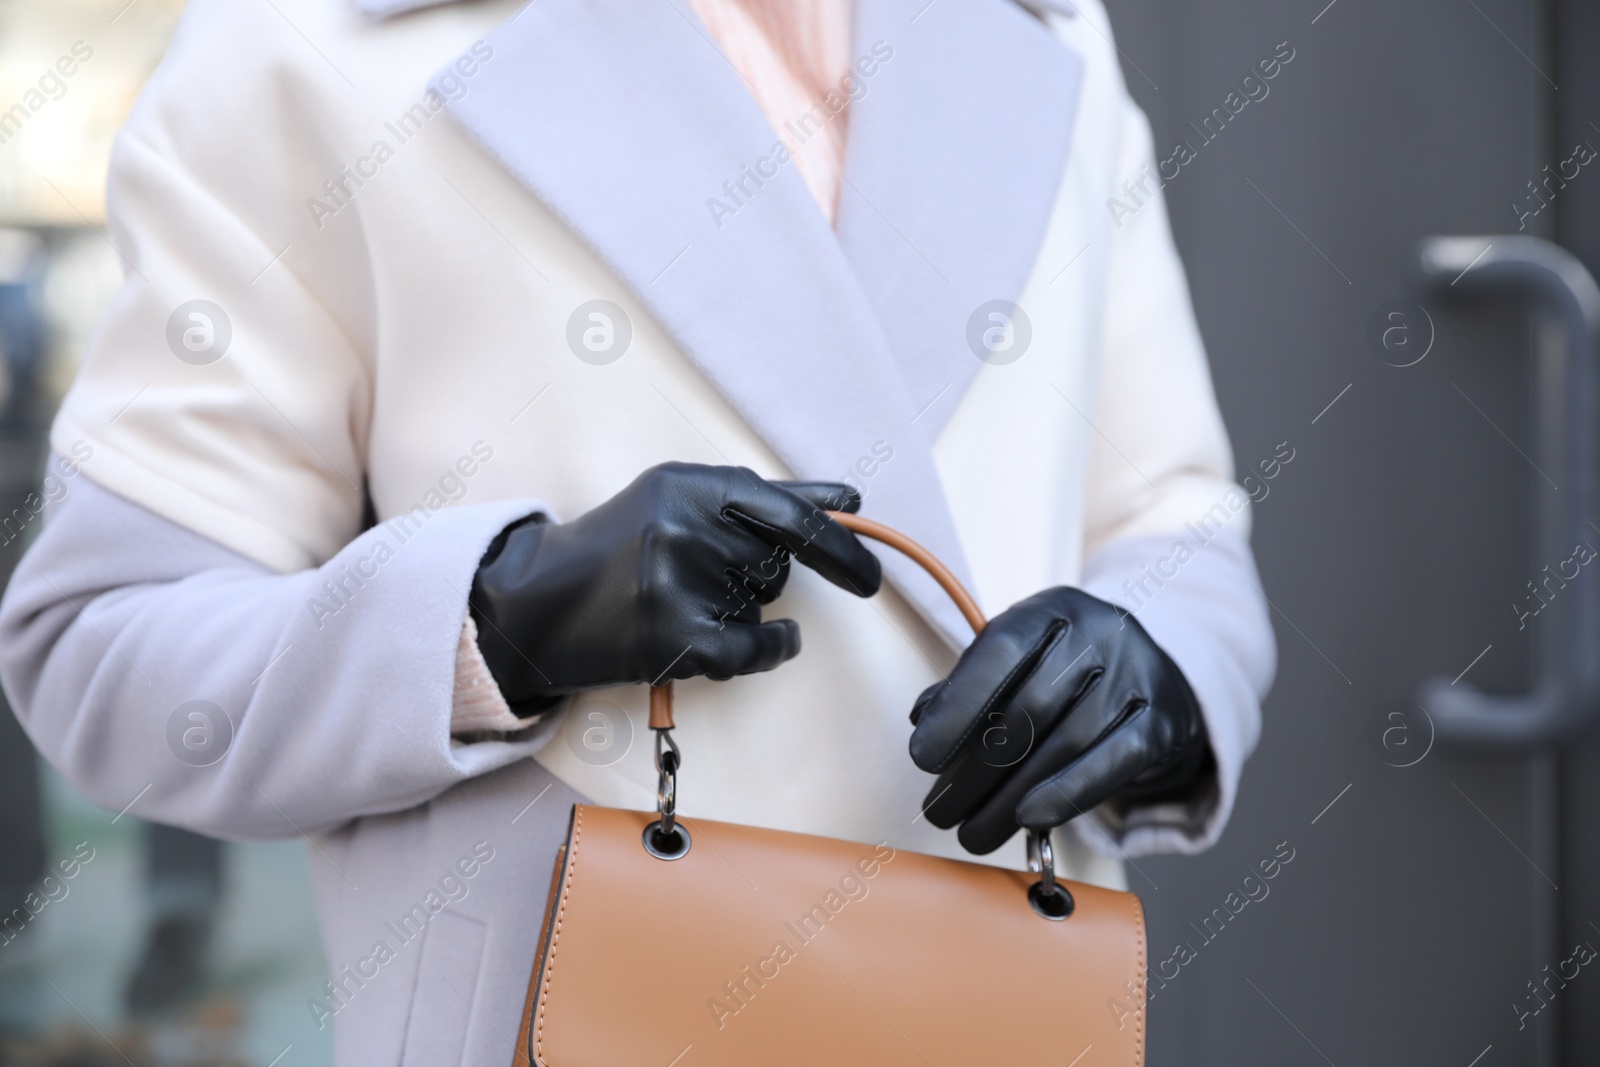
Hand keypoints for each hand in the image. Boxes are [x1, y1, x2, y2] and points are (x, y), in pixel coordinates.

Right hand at [469, 462, 880, 712]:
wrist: (537, 604)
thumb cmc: (620, 545)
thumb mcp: (681, 499)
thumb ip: (767, 499)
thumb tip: (853, 501)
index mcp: (686, 482)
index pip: (789, 514)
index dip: (840, 545)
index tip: (870, 575)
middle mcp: (681, 527)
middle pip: (778, 565)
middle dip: (759, 577)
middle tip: (701, 576)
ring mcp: (674, 584)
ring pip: (763, 606)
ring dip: (743, 611)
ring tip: (683, 601)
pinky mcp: (670, 638)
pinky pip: (757, 649)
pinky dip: (766, 651)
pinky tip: (744, 644)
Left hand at [909, 587, 1208, 853]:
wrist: (1155, 681)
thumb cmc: (1067, 676)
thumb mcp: (1020, 663)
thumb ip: (970, 684)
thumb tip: (924, 721)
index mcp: (1052, 609)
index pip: (1001, 650)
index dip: (958, 706)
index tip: (922, 758)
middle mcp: (1100, 632)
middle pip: (1031, 708)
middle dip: (976, 770)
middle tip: (940, 812)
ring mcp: (1138, 674)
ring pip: (1066, 744)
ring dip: (1010, 798)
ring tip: (973, 832)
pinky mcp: (1164, 720)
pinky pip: (1113, 762)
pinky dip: (1068, 794)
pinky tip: (1030, 820)